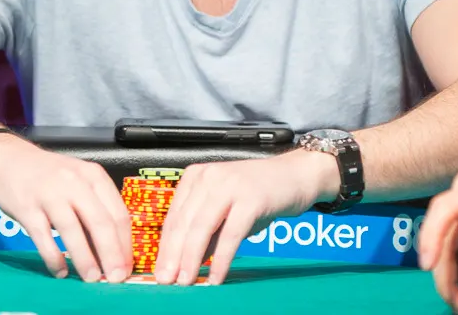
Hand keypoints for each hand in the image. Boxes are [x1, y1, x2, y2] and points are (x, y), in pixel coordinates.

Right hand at [0, 134, 132, 283]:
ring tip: (91, 278)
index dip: (125, 244)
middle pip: (100, 223)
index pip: (118, 213)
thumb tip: (111, 249)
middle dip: (111, 255)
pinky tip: (59, 271)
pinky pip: (43, 237)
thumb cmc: (49, 174)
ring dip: (84, 259)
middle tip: (115, 279)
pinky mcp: (27, 207)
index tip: (127, 266)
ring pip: (73, 231)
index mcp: (94, 176)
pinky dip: (53, 257)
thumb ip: (95, 207)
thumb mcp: (79, 181)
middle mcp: (75, 183)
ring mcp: (50, 194)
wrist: (8, 158)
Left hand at [154, 150, 336, 285]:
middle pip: (184, 223)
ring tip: (187, 281)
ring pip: (202, 228)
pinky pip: (230, 235)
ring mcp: (230, 185)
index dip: (165, 247)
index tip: (160, 270)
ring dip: (192, 259)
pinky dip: (221, 259)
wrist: (297, 175)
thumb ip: (206, 232)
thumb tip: (183, 262)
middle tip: (167, 280)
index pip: (174, 217)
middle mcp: (210, 177)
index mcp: (197, 177)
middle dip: (173, 256)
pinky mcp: (251, 198)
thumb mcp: (225, 209)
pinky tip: (217, 276)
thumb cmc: (259, 193)